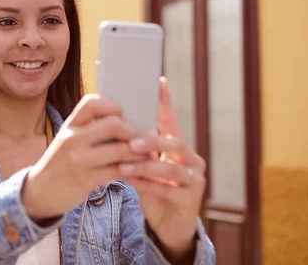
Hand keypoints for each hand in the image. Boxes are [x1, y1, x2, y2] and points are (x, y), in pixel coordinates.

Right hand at [21, 94, 148, 220]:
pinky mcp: (86, 180)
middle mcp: (73, 139)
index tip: (124, 115)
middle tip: (145, 139)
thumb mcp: (67, 140)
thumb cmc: (59, 163)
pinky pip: (117, 171)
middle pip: (113, 124)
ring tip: (149, 156)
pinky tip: (137, 171)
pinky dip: (132, 170)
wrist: (38, 191)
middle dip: (134, 131)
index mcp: (69, 125)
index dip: (113, 105)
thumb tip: (122, 121)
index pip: (92, 102)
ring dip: (139, 153)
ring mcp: (79, 159)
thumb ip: (87, 129)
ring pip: (120, 149)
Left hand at [119, 77, 205, 260]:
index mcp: (178, 147)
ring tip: (126, 165)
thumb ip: (136, 148)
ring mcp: (194, 180)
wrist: (168, 225)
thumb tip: (113, 124)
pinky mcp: (190, 200)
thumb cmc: (154, 189)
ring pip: (173, 168)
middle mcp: (191, 160)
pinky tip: (133, 181)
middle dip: (153, 141)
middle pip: (176, 143)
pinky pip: (169, 190)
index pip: (171, 121)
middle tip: (132, 142)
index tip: (158, 82)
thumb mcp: (144, 166)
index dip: (165, 103)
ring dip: (147, 165)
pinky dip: (149, 185)